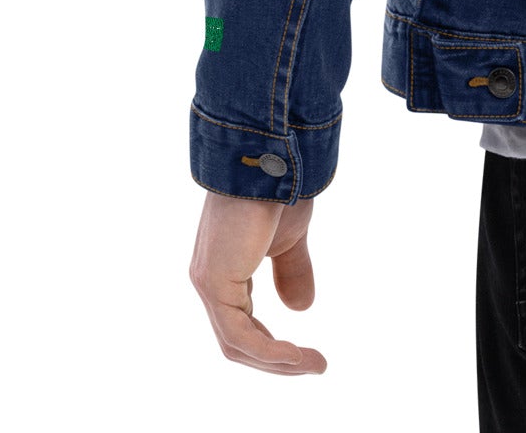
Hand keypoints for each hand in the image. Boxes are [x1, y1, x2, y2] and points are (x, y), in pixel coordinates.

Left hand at [189, 189, 326, 373]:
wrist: (271, 160)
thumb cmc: (279, 189)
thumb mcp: (291, 239)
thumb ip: (292, 272)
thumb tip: (301, 309)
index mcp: (226, 269)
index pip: (244, 324)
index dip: (274, 346)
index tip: (307, 354)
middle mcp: (211, 280)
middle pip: (239, 341)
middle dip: (279, 361)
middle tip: (316, 366)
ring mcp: (209, 282)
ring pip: (238, 344)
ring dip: (279, 362)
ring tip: (315, 365)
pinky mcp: (214, 283)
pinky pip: (239, 335)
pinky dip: (269, 351)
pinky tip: (296, 356)